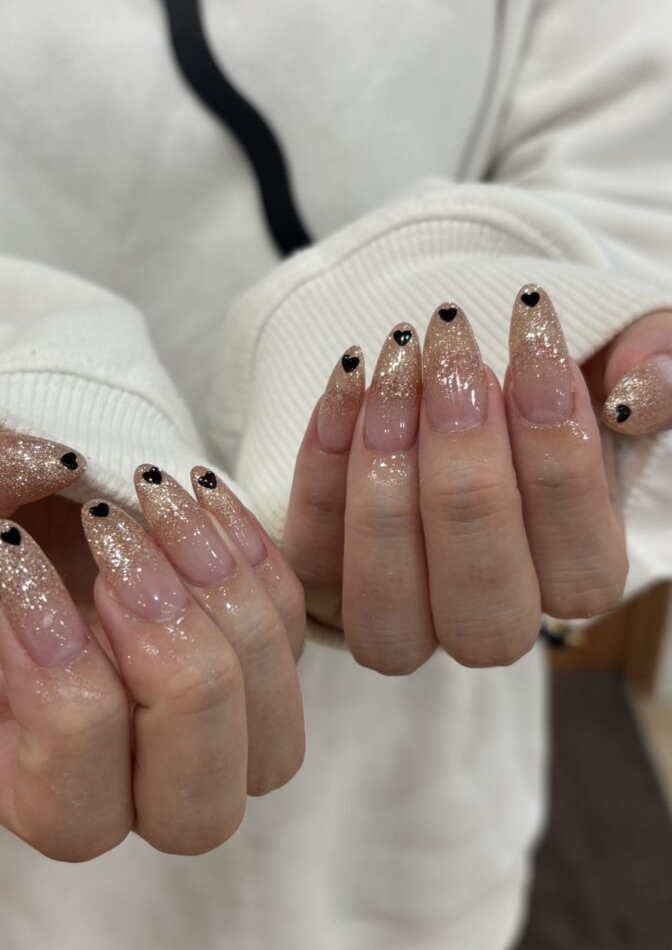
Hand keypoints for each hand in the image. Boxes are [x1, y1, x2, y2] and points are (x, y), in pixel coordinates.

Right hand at [0, 424, 304, 859]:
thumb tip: (49, 461)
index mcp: (0, 767)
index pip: (77, 814)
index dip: (68, 691)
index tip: (19, 558)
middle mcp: (108, 767)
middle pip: (198, 810)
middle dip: (174, 660)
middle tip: (108, 535)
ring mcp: (182, 712)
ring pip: (273, 741)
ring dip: (227, 602)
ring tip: (153, 497)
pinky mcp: (234, 645)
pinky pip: (291, 632)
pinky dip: (257, 556)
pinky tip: (195, 491)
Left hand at [284, 285, 668, 674]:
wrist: (452, 359)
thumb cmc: (539, 367)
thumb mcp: (620, 350)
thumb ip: (657, 368)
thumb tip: (634, 401)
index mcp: (575, 580)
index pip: (580, 567)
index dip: (557, 454)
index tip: (531, 331)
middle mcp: (489, 618)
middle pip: (484, 610)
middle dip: (466, 478)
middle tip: (454, 356)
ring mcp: (402, 614)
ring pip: (389, 618)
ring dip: (387, 491)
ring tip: (396, 370)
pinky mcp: (326, 585)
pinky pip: (313, 563)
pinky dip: (322, 474)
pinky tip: (348, 380)